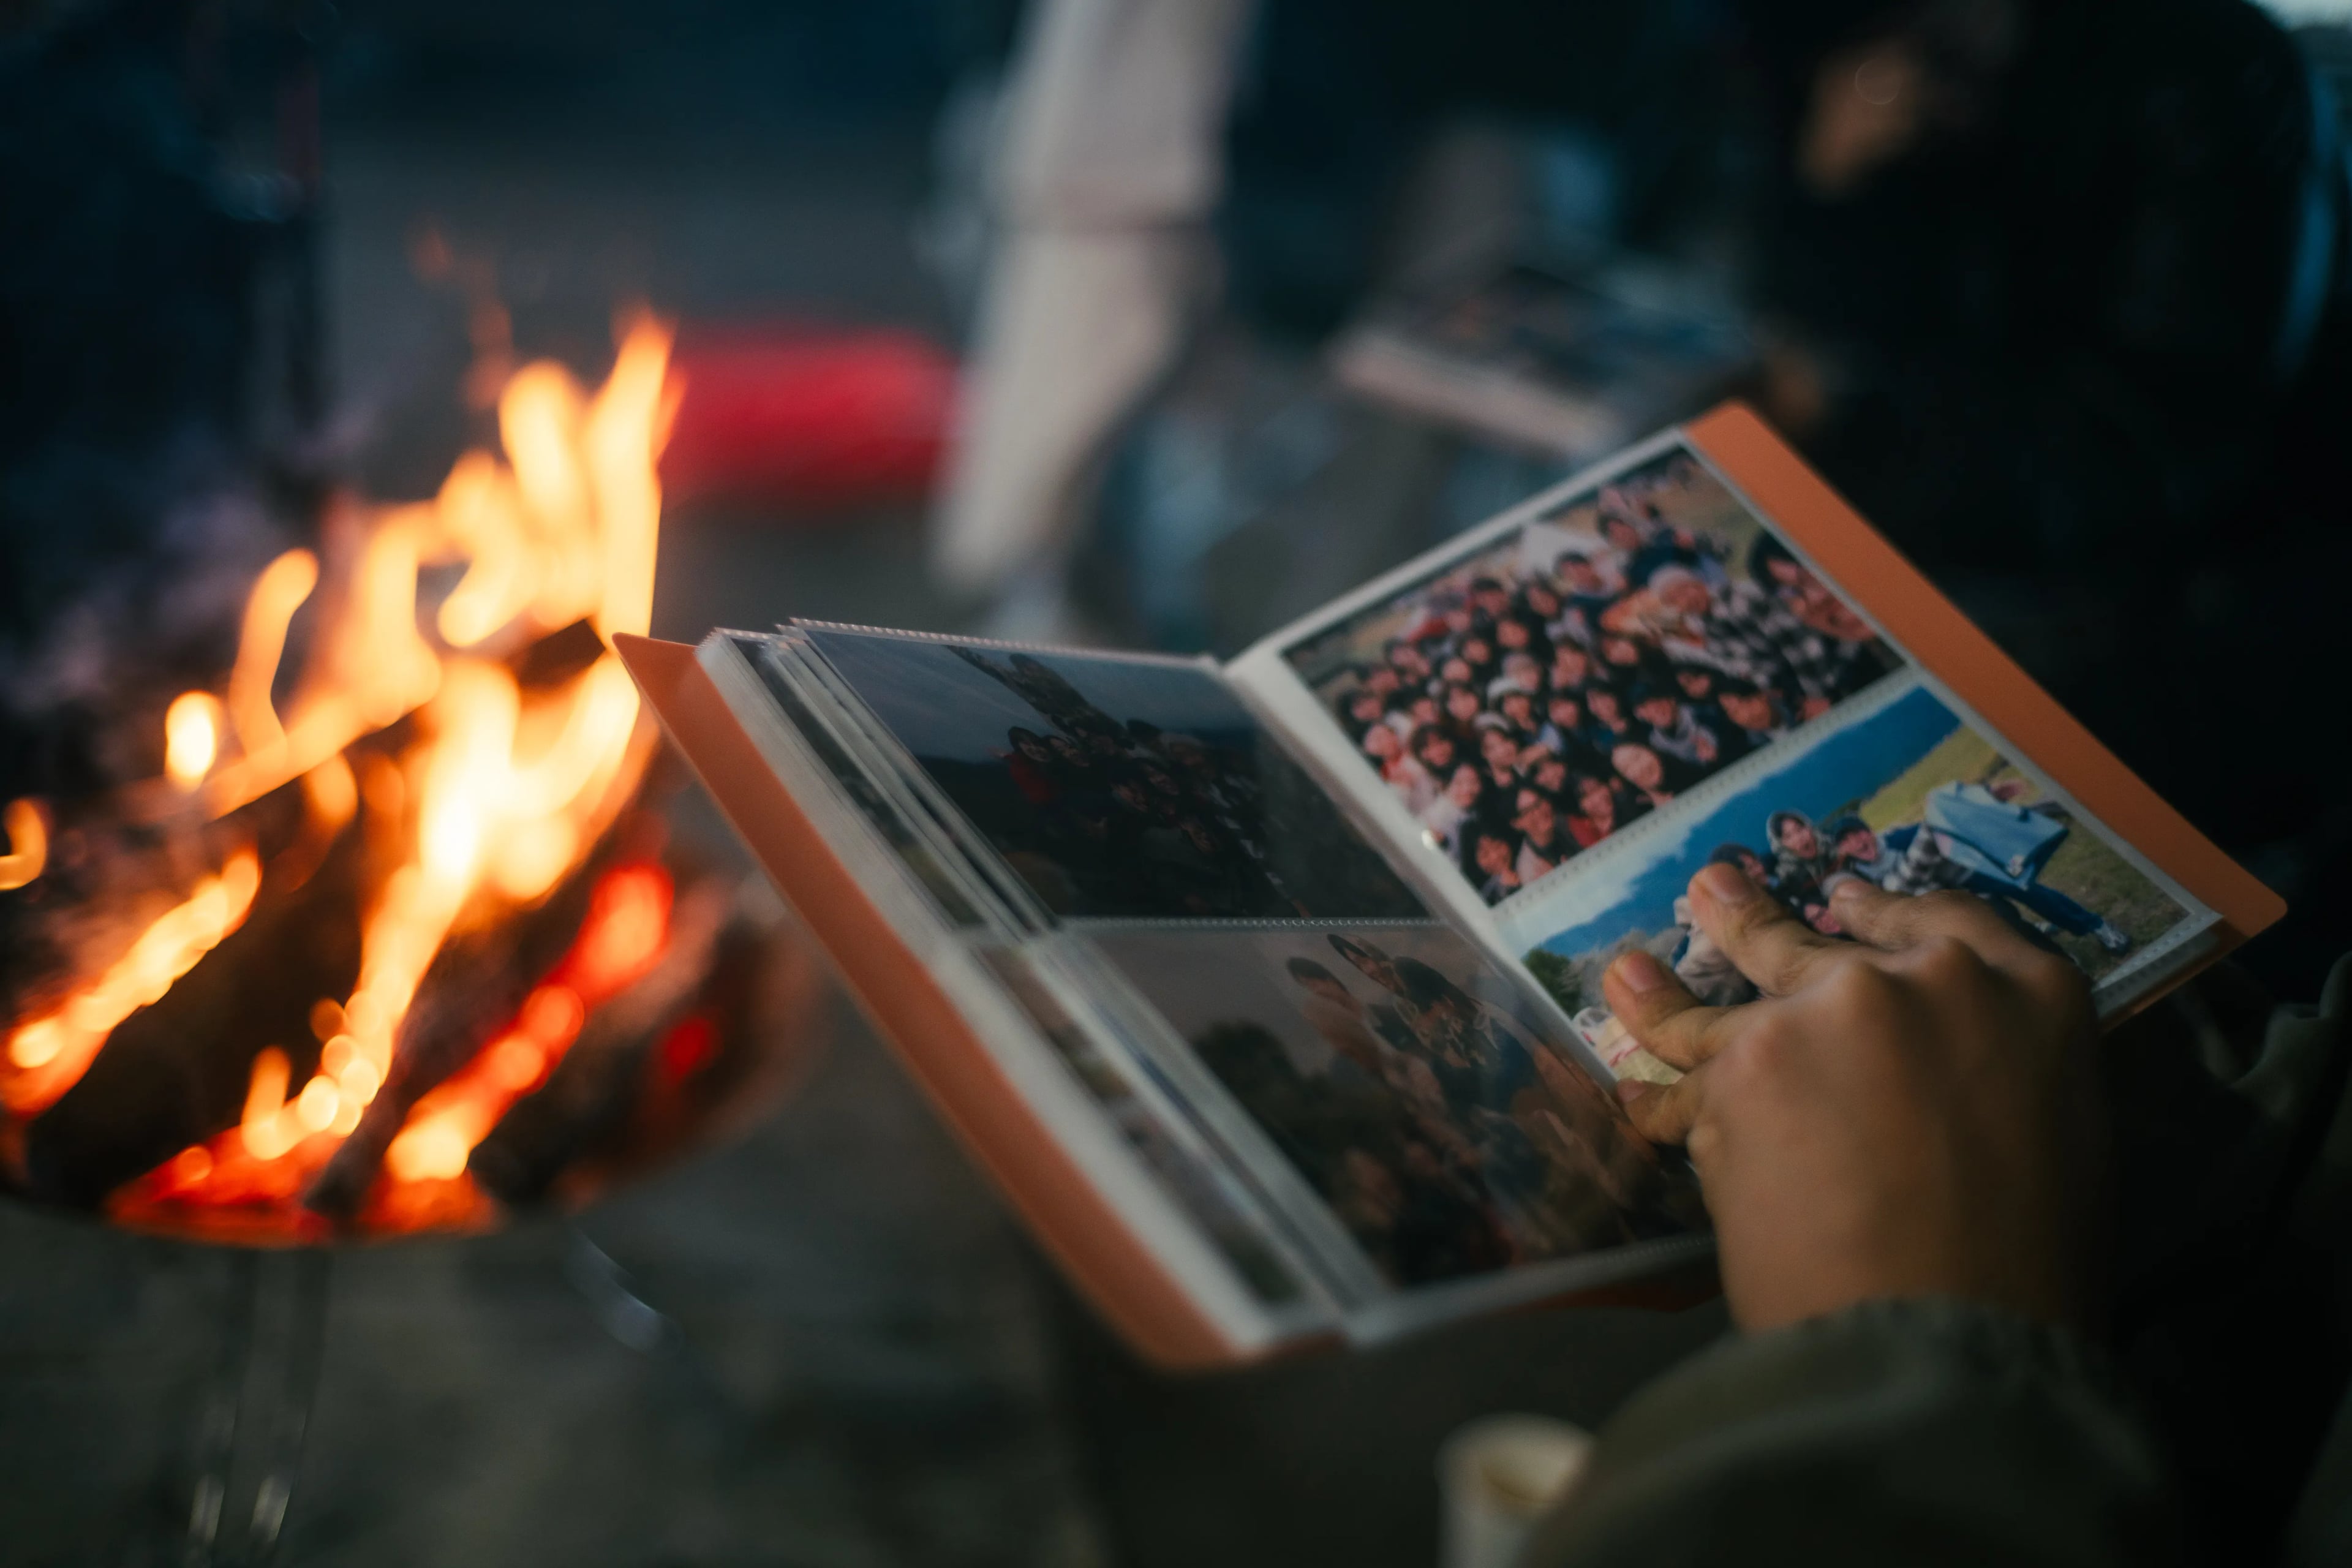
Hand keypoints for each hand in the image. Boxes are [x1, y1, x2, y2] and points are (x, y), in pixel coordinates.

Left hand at [1603, 866, 2102, 1332]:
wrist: (1951, 1330)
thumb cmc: (2028, 1267)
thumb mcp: (2058, 1139)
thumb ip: (1995, 1075)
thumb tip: (1946, 1078)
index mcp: (2028, 992)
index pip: (1944, 920)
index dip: (1883, 910)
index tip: (1842, 898)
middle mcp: (1924, 979)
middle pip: (1819, 941)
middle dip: (1754, 917)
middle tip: (1713, 893)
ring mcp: (1827, 1013)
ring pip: (1727, 1000)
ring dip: (1667, 989)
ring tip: (1631, 971)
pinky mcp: (1744, 1066)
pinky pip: (1685, 1085)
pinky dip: (1656, 1099)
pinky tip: (1631, 1094)